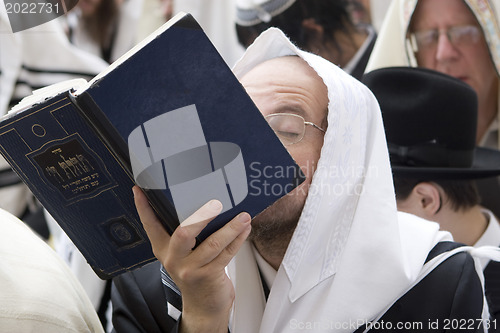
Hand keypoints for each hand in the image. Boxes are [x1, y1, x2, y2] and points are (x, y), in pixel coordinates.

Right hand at [133, 186, 250, 332]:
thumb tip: (201, 202)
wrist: (204, 306)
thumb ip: (184, 234)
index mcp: (163, 249)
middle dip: (202, 216)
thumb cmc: (195, 273)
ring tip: (243, 216)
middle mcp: (174, 258)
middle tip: (216, 203)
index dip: (144, 208)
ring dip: (231, 228)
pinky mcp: (209, 276)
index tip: (139, 190)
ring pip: (213, 243)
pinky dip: (238, 239)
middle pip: (184, 233)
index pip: (151, 225)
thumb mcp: (182, 255)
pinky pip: (226, 253)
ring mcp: (191, 269)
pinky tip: (245, 229)